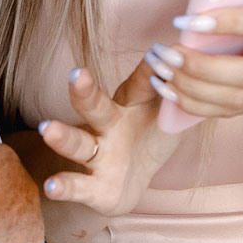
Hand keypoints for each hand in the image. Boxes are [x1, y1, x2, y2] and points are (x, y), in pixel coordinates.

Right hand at [34, 63, 174, 215]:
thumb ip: (175, 90)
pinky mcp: (94, 188)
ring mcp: (100, 156)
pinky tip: (51, 186)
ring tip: (48, 129)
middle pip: (96, 108)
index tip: (157, 54)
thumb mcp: (167, 112)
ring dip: (64, 137)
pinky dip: (64, 186)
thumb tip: (194, 58)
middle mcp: (110, 127)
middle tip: (77, 75)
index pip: (141, 86)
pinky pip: (78, 187)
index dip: (149, 72)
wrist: (133, 180)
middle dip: (86, 92)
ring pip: (79, 144)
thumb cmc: (150, 135)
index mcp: (133, 105)